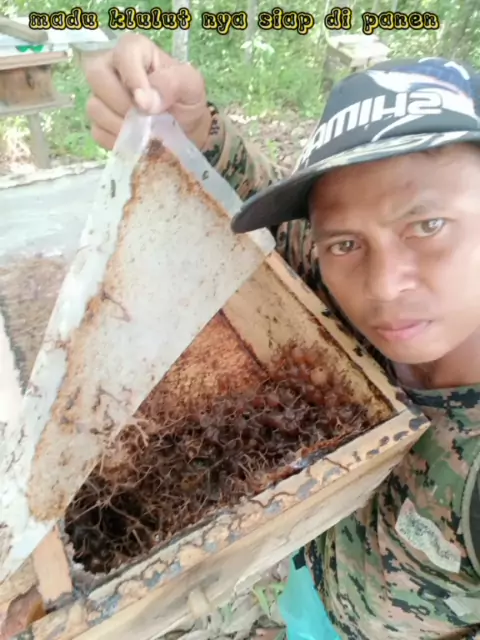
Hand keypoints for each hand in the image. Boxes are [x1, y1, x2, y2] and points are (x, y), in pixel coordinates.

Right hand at [82, 33, 210, 149]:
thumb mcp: (191, 86)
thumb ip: (171, 84)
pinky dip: (117, 140)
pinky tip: (135, 141)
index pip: (123, 54)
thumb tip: (143, 100)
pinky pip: (97, 131)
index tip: (146, 105)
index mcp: (136, 51)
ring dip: (121, 126)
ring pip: (95, 107)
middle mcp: (113, 68)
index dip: (133, 79)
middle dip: (122, 104)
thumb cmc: (187, 102)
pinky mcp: (99, 122)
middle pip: (97, 76)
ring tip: (144, 132)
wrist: (187, 132)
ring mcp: (102, 96)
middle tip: (144, 119)